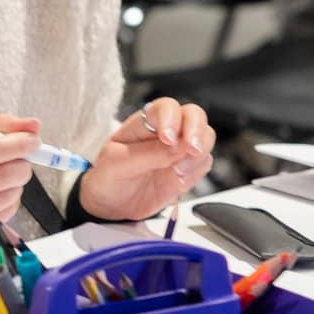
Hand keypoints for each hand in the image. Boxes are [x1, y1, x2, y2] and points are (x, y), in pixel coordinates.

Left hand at [76, 98, 214, 221]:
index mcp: (143, 123)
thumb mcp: (117, 164)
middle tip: (191, 149)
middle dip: (197, 130)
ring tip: (179, 170)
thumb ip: (148, 154)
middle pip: (194, 115)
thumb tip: (177, 146)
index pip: (166, 107)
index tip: (168, 139)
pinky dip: (198, 169)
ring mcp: (179, 150)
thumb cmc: (107, 177)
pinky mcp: (188, 170)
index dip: (172, 119)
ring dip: (199, 152)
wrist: (110, 206)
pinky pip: (204, 162)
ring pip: (205, 137)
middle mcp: (166, 132)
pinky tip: (180, 178)